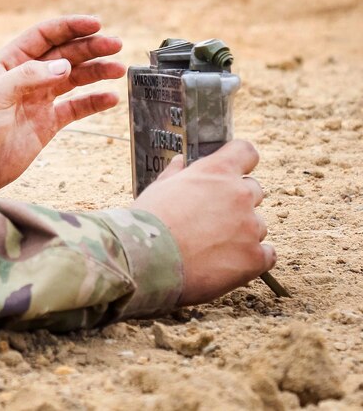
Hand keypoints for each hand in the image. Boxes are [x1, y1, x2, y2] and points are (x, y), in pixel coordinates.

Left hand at [0, 15, 124, 195]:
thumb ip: (28, 77)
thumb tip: (64, 65)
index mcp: (8, 63)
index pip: (44, 36)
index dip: (70, 27)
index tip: (96, 24)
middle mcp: (26, 77)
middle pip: (64, 54)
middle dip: (90, 47)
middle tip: (116, 44)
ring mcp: (38, 99)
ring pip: (74, 78)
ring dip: (96, 71)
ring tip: (118, 69)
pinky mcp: (47, 123)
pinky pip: (75, 108)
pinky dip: (93, 102)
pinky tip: (110, 98)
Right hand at [133, 140, 274, 304]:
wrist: (146, 259)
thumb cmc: (149, 222)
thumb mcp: (158, 189)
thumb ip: (176, 174)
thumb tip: (180, 161)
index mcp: (216, 172)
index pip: (245, 152)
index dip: (240, 160)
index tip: (233, 170)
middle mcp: (239, 195)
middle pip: (254, 190)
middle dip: (237, 201)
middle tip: (212, 217)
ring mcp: (250, 227)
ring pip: (258, 225)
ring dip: (242, 232)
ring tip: (212, 247)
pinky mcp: (254, 257)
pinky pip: (267, 255)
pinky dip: (252, 258)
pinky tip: (229, 263)